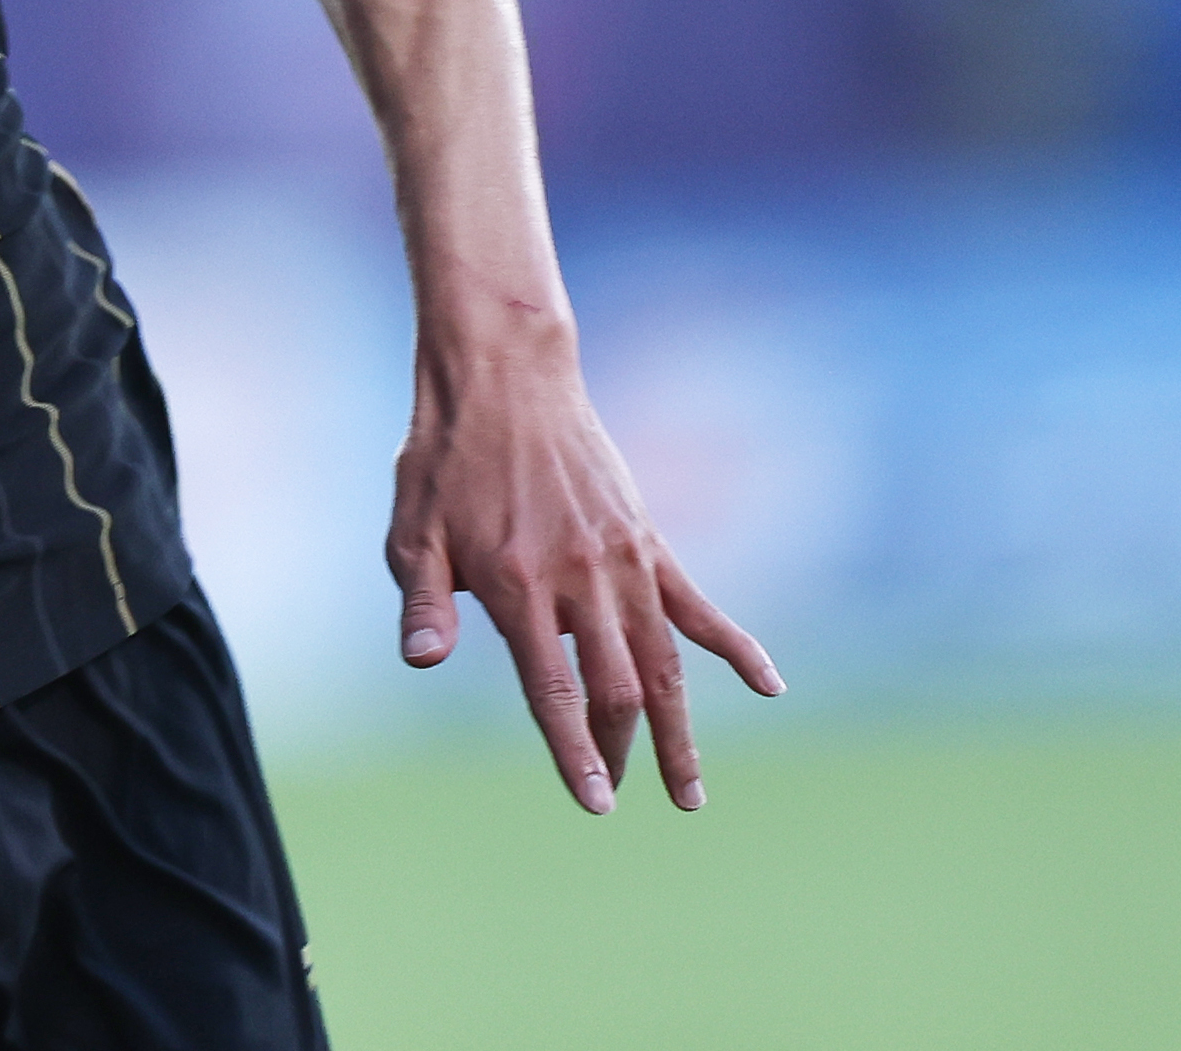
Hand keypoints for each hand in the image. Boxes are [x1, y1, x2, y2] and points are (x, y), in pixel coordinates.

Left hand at [386, 342, 779, 813]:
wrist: (503, 377)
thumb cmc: (445, 458)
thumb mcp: (410, 529)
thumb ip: (421, 600)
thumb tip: (421, 663)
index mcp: (515, 584)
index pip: (554, 690)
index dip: (575, 752)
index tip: (596, 803)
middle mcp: (577, 577)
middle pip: (615, 687)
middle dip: (619, 750)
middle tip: (618, 791)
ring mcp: (620, 558)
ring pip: (663, 662)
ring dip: (677, 729)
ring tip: (688, 788)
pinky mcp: (646, 538)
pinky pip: (698, 604)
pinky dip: (735, 647)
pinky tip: (770, 685)